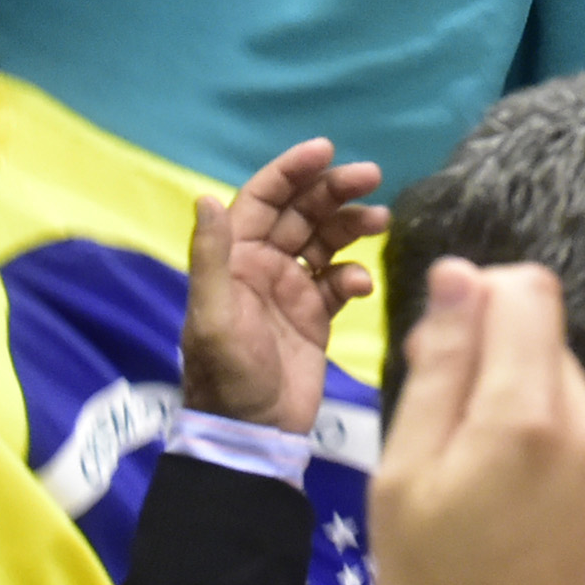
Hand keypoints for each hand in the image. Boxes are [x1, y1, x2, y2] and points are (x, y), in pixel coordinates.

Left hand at [179, 139, 387, 432]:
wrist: (253, 434)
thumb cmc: (227, 376)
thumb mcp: (214, 317)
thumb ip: (211, 258)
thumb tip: (203, 197)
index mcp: (235, 259)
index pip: (263, 198)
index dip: (292, 171)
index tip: (327, 150)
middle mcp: (263, 266)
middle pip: (301, 212)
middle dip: (334, 191)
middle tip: (371, 177)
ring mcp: (292, 291)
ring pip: (326, 242)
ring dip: (351, 226)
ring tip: (380, 221)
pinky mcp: (316, 318)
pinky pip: (339, 282)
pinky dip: (353, 276)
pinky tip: (360, 286)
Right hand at [375, 256, 584, 584]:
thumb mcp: (404, 488)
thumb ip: (439, 372)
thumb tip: (460, 278)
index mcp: (527, 417)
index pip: (527, 290)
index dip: (483, 301)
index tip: (452, 354)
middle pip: (551, 350)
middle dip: (504, 379)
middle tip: (462, 465)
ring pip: (581, 406)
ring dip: (542, 430)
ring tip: (505, 516)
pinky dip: (578, 475)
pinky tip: (549, 541)